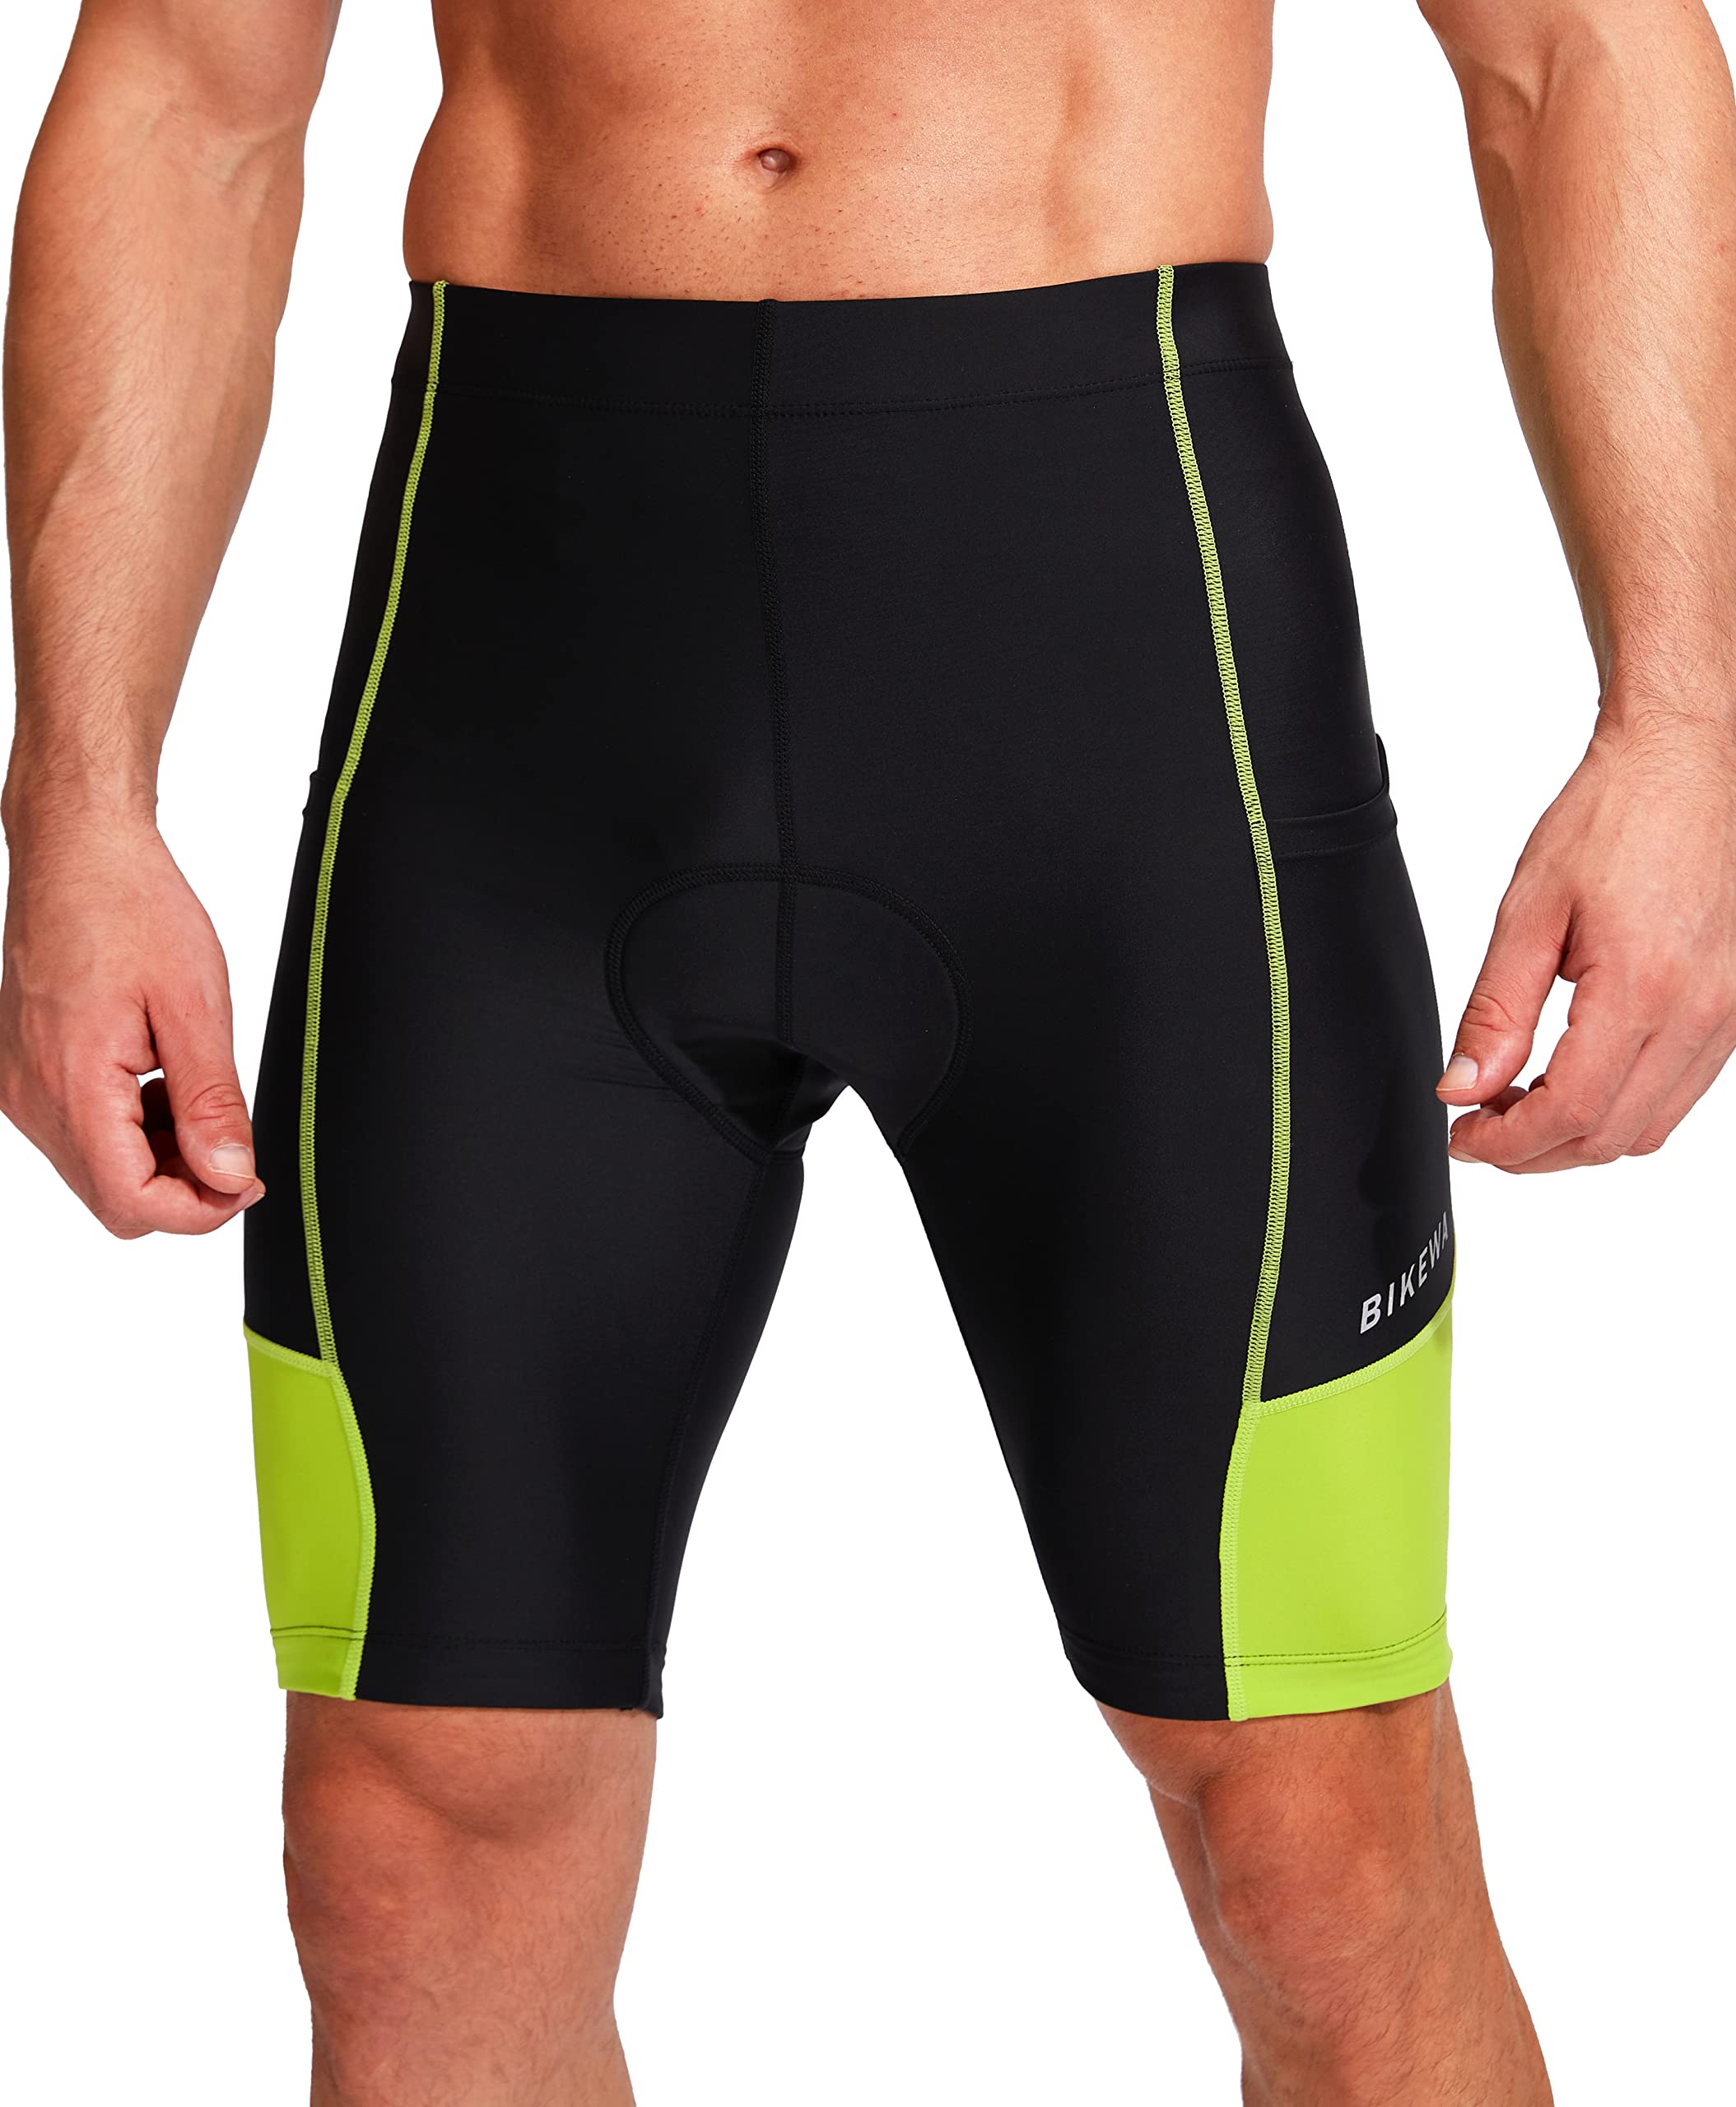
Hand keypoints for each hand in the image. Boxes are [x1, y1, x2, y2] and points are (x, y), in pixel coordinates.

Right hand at [0, 809, 263, 1233]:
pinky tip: (162, 1080)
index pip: (131, 1201)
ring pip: (97, 1170)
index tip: (248, 1182)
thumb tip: (230, 1177)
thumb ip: (211, 1103)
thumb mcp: (195, 1007)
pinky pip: (79, 1132)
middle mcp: (32, 1095)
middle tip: (231, 1142)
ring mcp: (21, 1085)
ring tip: (194, 1091)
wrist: (78, 852)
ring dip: (157, 1156)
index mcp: (73, 1084)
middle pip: (112, 1199)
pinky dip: (130, 1126)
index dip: (200, 1210)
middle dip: (182, 1187)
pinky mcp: (24, 1071)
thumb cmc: (131, 908)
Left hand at [1437, 717, 1735, 1171]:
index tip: (1462, 1136)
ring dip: (1579, 1133)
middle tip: (1479, 1126)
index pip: (1571, 1113)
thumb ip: (1495, 1011)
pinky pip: (1681, 1091)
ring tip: (1518, 1104)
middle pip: (1611, 1136)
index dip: (1506, 1145)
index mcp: (1644, 987)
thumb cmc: (1618, 816)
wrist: (1688, 764)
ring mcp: (1730, 1014)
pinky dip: (1622, 1104)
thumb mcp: (1529, 911)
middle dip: (1535, 1150)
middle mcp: (1701, 1011)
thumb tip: (1464, 1086)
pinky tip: (1576, 1076)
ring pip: (1649, 1125)